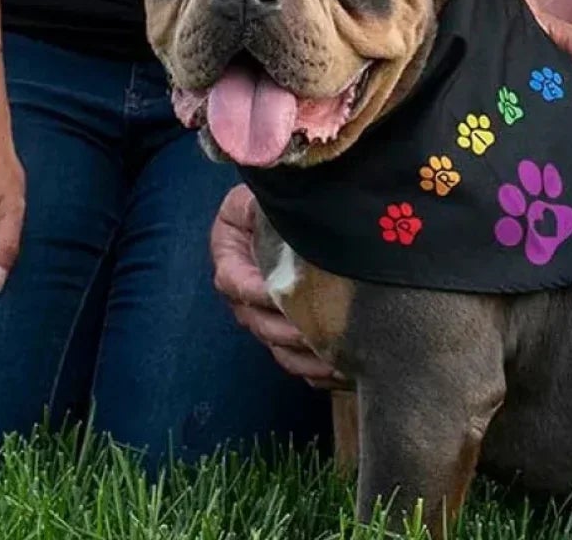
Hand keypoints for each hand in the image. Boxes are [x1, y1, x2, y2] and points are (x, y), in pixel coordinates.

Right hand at [211, 183, 341, 385]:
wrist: (288, 216)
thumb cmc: (271, 205)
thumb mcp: (256, 198)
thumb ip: (252, 205)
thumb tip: (260, 208)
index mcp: (231, 261)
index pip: (234, 282)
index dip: (254, 290)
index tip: (278, 293)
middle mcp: (244, 297)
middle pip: (259, 322)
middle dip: (287, 331)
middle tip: (316, 331)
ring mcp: (265, 318)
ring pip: (279, 348)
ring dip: (304, 358)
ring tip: (335, 360)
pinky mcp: (287, 331)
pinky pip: (296, 360)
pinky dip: (315, 371)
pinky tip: (340, 372)